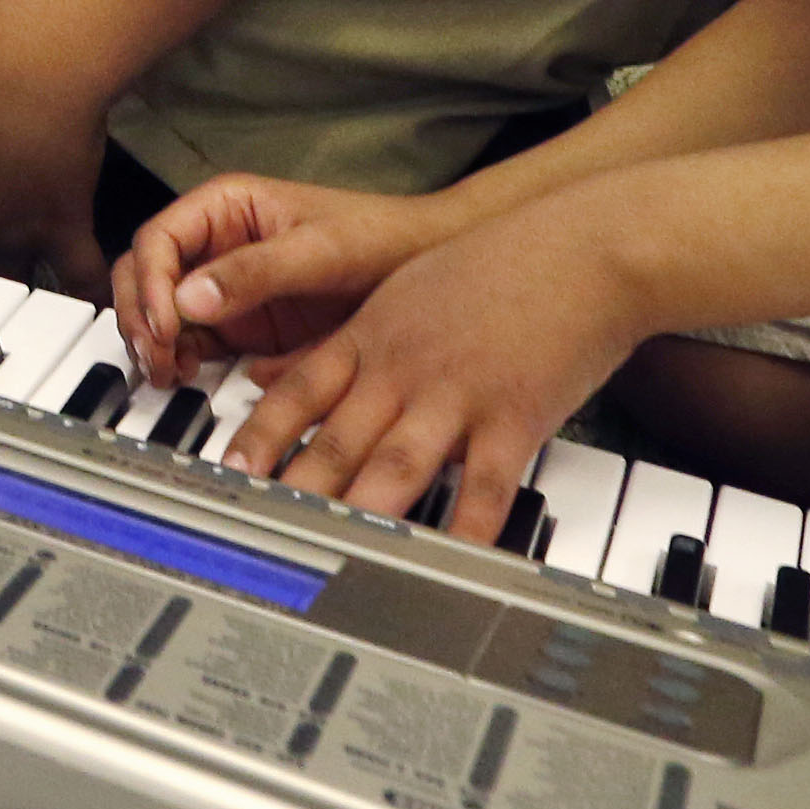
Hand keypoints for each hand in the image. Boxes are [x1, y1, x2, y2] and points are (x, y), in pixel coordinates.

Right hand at [112, 172, 467, 389]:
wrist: (425, 269)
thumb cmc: (379, 239)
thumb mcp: (318, 251)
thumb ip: (255, 272)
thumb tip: (187, 301)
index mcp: (224, 206)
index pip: (159, 240)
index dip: (152, 284)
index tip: (166, 326)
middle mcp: (213, 244)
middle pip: (145, 274)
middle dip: (141, 315)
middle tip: (159, 357)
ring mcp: (222, 287)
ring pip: (158, 311)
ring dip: (152, 341)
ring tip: (169, 372)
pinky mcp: (237, 325)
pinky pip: (189, 341)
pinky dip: (177, 359)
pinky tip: (186, 376)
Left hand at [178, 193, 646, 545]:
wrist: (582, 246)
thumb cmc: (498, 264)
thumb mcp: (401, 288)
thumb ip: (340, 339)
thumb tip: (273, 370)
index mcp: (373, 336)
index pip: (297, 391)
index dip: (258, 435)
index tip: (227, 473)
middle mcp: (404, 368)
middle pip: (335, 438)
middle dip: (293, 489)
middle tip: (258, 527)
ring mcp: (457, 394)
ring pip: (395, 463)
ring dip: (360, 510)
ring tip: (329, 554)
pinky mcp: (514, 418)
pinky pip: (483, 486)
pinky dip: (464, 529)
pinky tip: (448, 562)